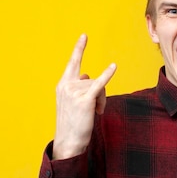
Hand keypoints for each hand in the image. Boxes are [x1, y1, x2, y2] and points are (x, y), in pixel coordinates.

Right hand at [53, 34, 116, 159]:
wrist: (69, 142)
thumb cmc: (72, 123)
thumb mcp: (72, 102)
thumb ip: (78, 86)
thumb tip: (87, 76)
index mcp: (62, 85)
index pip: (73, 63)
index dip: (79, 49)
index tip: (84, 36)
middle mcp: (66, 86)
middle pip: (91, 78)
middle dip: (97, 93)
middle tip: (95, 109)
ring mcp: (75, 92)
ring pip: (98, 86)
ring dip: (100, 100)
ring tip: (95, 113)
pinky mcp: (85, 100)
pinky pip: (99, 84)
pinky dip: (107, 75)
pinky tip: (114, 66)